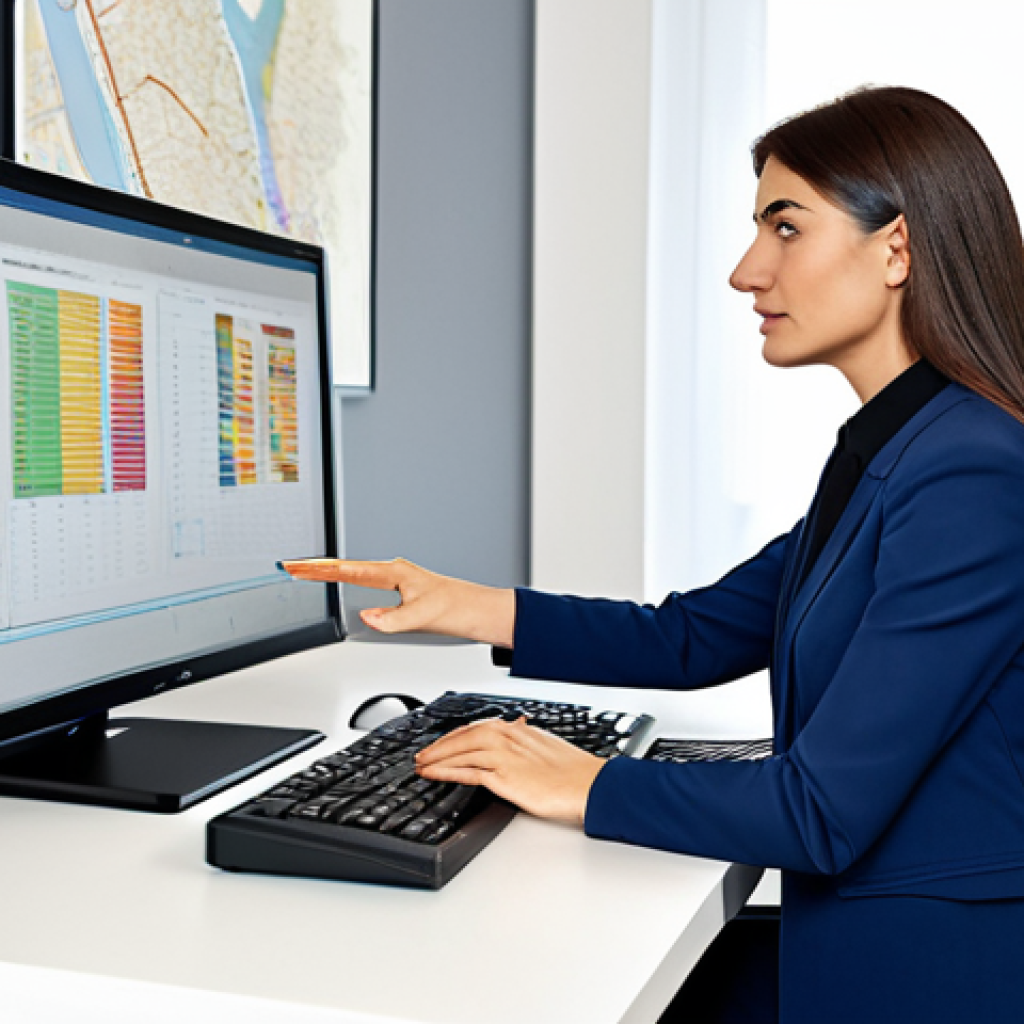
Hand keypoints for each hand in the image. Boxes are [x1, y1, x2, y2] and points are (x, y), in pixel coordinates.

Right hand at [278, 557, 515, 646]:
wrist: (477, 610)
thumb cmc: (456, 607)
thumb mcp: (423, 617)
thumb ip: (393, 619)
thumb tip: (367, 617)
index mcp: (395, 572)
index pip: (349, 570)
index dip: (319, 569)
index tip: (296, 567)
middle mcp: (393, 571)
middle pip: (345, 567)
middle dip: (315, 566)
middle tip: (288, 566)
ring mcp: (395, 578)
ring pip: (353, 571)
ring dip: (327, 571)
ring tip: (303, 571)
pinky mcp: (399, 588)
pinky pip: (363, 580)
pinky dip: (343, 579)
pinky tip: (336, 580)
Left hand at [414, 717, 605, 825]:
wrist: (588, 784)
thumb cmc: (573, 770)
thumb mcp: (546, 743)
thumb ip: (526, 736)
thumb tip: (518, 727)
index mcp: (517, 729)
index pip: (477, 726)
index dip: (455, 735)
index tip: (443, 741)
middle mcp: (508, 738)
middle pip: (463, 736)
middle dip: (440, 745)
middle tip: (423, 754)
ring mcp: (503, 756)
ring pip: (460, 751)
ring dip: (437, 757)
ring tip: (421, 765)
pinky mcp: (502, 776)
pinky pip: (466, 771)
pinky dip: (445, 770)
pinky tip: (433, 774)